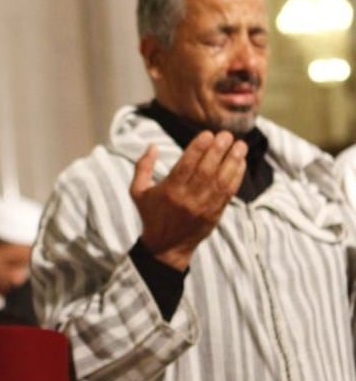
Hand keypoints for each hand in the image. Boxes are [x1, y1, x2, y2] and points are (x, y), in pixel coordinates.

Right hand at [130, 132, 245, 270]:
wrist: (166, 246)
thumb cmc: (152, 215)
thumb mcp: (138, 192)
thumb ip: (142, 167)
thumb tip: (152, 146)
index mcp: (169, 190)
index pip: (187, 164)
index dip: (199, 148)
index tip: (208, 134)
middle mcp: (187, 198)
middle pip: (207, 169)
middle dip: (219, 150)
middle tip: (227, 135)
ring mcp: (203, 206)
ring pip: (221, 179)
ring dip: (233, 160)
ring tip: (240, 145)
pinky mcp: (215, 213)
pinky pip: (229, 191)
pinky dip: (236, 176)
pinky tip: (241, 162)